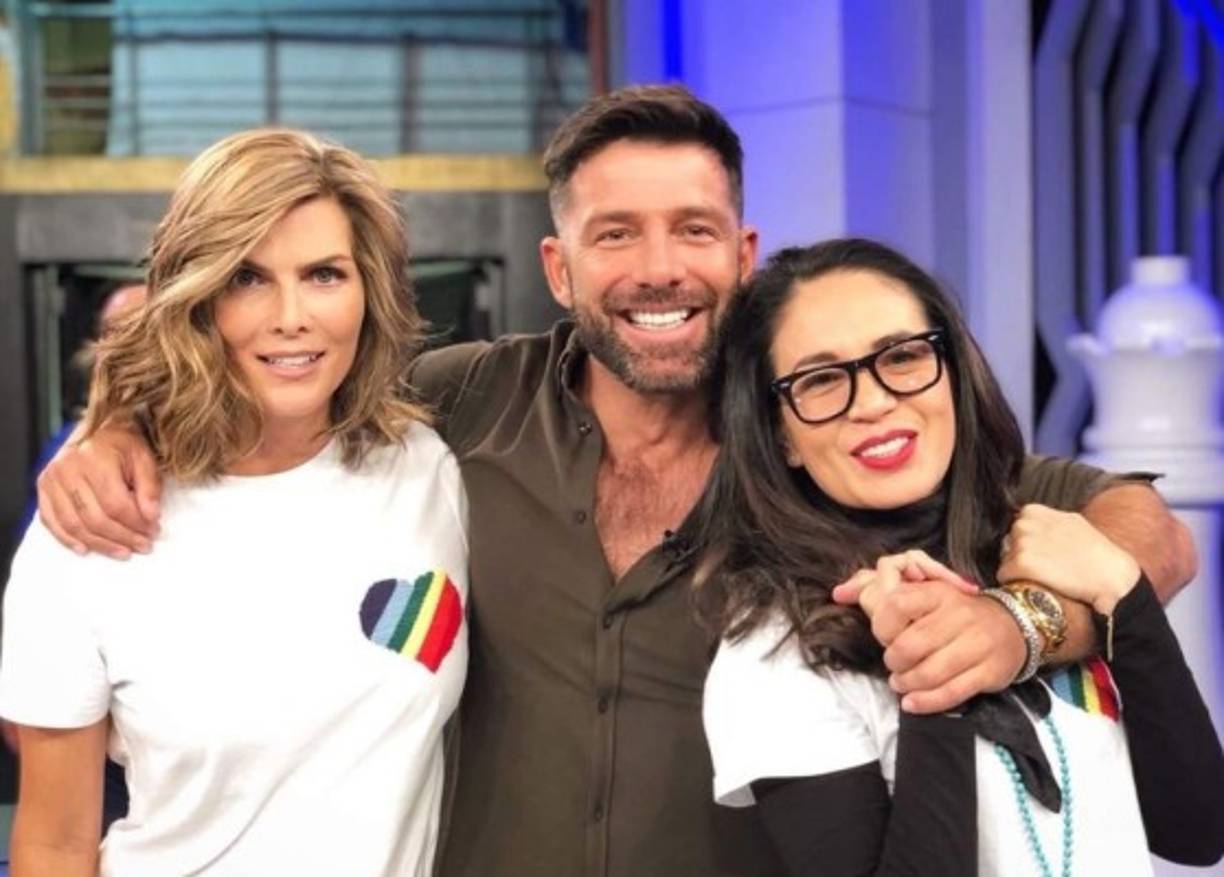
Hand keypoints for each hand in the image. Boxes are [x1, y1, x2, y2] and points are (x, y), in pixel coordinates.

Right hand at [36, 424, 161, 558]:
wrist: (95, 428)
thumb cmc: (123, 443)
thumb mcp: (144, 458)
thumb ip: (149, 488)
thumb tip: (151, 517)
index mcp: (95, 457)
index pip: (116, 504)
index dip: (136, 523)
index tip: (154, 532)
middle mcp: (68, 468)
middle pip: (95, 518)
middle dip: (122, 537)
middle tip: (143, 546)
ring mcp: (51, 478)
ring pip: (74, 524)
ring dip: (101, 544)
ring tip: (123, 552)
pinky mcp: (42, 487)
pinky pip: (51, 520)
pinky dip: (68, 539)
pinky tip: (85, 549)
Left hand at [833, 555, 1023, 713]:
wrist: (1013, 626)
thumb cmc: (956, 613)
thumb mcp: (926, 594)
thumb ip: (881, 593)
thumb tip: (837, 593)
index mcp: (938, 593)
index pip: (896, 605)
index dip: (882, 627)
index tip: (885, 638)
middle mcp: (959, 615)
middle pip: (910, 645)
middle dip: (893, 662)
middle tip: (893, 666)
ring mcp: (977, 644)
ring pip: (930, 672)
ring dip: (907, 684)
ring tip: (901, 684)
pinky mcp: (989, 672)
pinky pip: (952, 692)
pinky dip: (927, 702)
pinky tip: (912, 703)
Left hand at [998, 504, 1140, 614]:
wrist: (1112, 577)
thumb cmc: (1095, 553)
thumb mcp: (1072, 523)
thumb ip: (1048, 521)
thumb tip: (1027, 522)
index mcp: (1036, 511)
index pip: (1016, 525)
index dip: (1028, 541)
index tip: (1043, 551)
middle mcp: (1027, 523)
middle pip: (1008, 541)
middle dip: (1019, 553)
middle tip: (1043, 566)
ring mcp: (1023, 542)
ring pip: (1005, 558)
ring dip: (1017, 569)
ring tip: (1042, 576)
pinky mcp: (1021, 563)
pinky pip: (1003, 574)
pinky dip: (1013, 582)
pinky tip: (1033, 585)